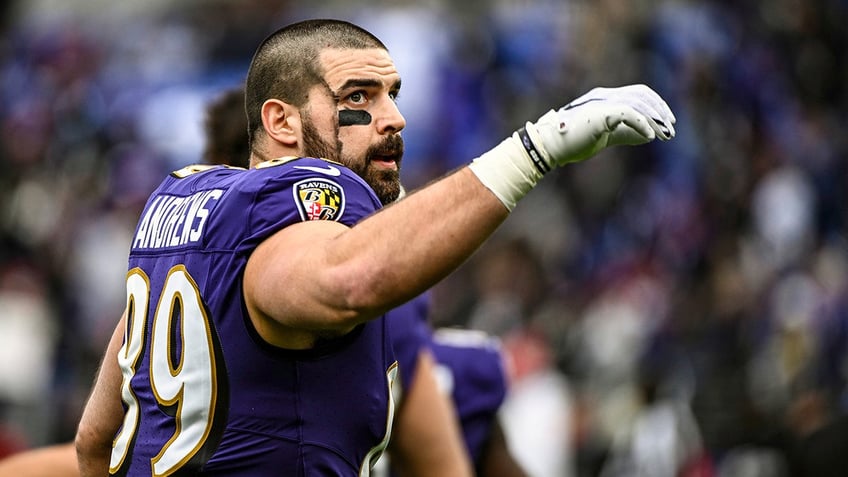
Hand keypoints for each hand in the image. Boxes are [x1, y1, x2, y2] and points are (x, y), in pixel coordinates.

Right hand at [523, 84, 675, 170]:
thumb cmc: (573, 141)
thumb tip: (649, 135)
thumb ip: (626, 133)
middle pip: (642, 94)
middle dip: (660, 111)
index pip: (638, 93)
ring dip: (655, 119)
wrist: (550, 146)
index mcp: (606, 98)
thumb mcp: (605, 137)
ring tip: (664, 135)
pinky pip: (627, 113)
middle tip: (671, 130)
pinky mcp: (599, 113)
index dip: (656, 105)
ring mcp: (601, 102)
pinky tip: (650, 137)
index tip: (667, 123)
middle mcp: (605, 95)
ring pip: (637, 103)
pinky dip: (642, 124)